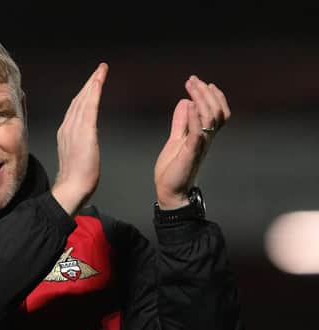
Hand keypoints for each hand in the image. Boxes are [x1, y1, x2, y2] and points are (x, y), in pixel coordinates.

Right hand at [52, 63, 108, 214]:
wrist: (72, 188)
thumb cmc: (76, 179)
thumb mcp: (77, 157)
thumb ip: (80, 146)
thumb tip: (86, 144)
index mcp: (65, 133)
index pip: (75, 109)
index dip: (84, 94)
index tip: (92, 84)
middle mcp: (67, 127)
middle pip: (78, 100)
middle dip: (89, 84)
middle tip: (99, 70)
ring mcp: (74, 128)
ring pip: (84, 99)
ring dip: (92, 83)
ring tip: (101, 71)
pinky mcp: (84, 131)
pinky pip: (89, 106)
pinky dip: (94, 92)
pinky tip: (99, 81)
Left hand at [154, 75, 230, 208]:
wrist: (170, 191)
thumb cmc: (173, 168)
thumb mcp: (177, 139)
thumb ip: (181, 122)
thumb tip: (184, 102)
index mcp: (204, 135)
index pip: (218, 112)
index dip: (214, 96)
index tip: (201, 82)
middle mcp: (206, 139)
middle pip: (216, 111)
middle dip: (205, 92)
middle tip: (192, 80)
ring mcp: (200, 145)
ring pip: (210, 118)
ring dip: (201, 99)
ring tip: (191, 86)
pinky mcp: (191, 152)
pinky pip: (197, 132)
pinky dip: (193, 116)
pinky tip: (188, 103)